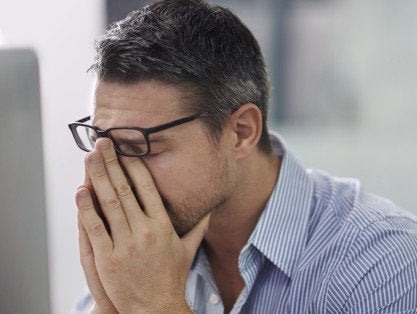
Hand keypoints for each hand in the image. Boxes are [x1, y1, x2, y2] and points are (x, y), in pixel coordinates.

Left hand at [76, 138, 209, 312]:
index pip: (148, 188)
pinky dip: (86, 209)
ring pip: (109, 203)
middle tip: (104, 143)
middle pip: (126, 189)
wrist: (156, 309)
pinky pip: (95, 228)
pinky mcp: (108, 258)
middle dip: (113, 163)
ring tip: (90, 157)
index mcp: (163, 226)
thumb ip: (198, 228)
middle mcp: (145, 231)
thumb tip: (209, 211)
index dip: (135, 166)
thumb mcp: (187, 251)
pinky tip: (81, 191)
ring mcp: (125, 244)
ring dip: (98, 177)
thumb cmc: (171, 280)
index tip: (127, 149)